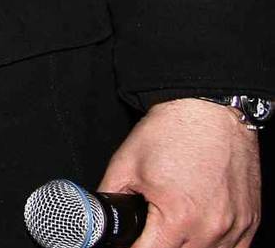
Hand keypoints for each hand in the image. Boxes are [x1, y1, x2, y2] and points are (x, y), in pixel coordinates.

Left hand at [98, 99, 259, 247]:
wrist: (209, 111)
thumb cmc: (172, 132)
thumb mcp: (124, 165)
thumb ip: (108, 198)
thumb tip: (97, 217)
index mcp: (178, 218)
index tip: (128, 241)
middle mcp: (211, 228)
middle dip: (156, 245)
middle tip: (147, 230)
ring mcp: (235, 227)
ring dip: (185, 246)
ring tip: (170, 226)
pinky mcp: (249, 221)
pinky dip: (215, 246)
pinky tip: (198, 232)